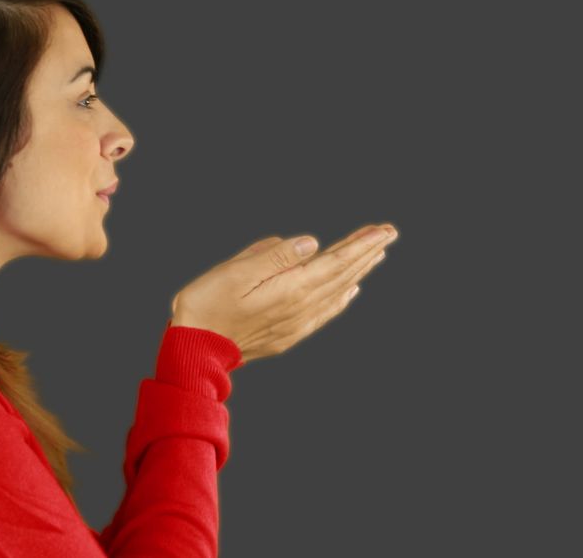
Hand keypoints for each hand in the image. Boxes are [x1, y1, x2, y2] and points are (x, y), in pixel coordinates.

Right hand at [170, 223, 398, 363]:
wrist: (194, 350)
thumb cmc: (207, 306)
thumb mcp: (236, 271)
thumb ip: (276, 256)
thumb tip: (311, 243)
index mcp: (290, 289)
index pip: (336, 262)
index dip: (362, 245)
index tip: (383, 231)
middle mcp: (300, 308)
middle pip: (342, 275)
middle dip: (367, 253)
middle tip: (388, 233)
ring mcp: (296, 324)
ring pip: (337, 292)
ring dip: (358, 271)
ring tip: (376, 255)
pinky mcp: (287, 334)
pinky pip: (325, 312)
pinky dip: (342, 297)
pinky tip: (349, 290)